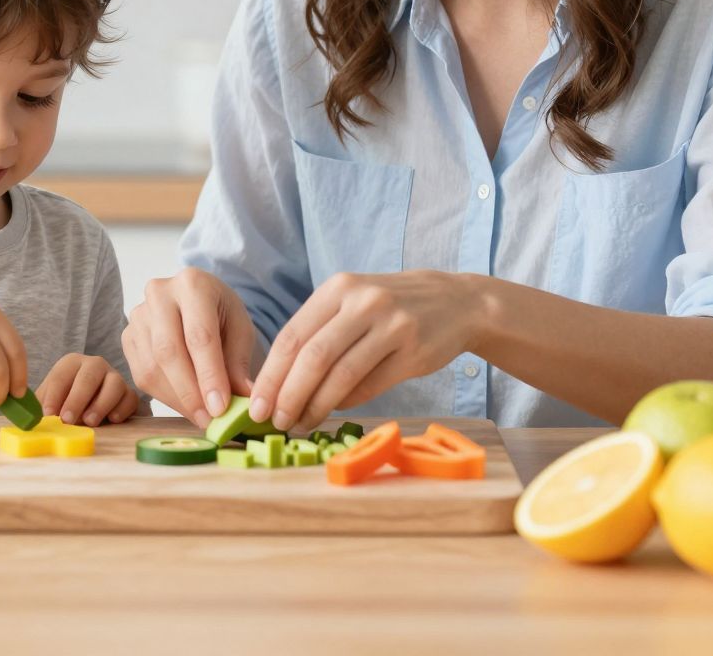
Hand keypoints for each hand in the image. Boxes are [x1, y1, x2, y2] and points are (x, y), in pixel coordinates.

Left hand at [36, 354, 136, 425]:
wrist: (88, 409)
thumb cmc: (64, 403)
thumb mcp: (48, 401)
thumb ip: (41, 406)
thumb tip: (32, 417)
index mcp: (71, 363)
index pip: (61, 375)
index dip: (54, 395)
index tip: (48, 414)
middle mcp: (94, 365)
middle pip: (89, 375)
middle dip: (77, 398)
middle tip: (67, 420)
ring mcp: (114, 377)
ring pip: (114, 383)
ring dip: (101, 403)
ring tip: (89, 422)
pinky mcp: (129, 393)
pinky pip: (130, 397)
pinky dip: (122, 408)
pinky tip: (113, 420)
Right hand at [121, 267, 259, 426]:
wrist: (196, 301)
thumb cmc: (221, 314)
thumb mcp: (240, 329)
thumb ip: (238, 363)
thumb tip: (244, 399)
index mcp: (193, 284)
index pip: (199, 335)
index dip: (209, 375)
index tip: (220, 408)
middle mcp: (159, 293)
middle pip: (169, 350)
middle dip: (190, 392)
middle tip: (209, 420)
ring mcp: (138, 315)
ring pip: (152, 366)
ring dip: (177, 399)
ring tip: (201, 417)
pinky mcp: (127, 336)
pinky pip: (141, 374)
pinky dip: (164, 397)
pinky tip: (185, 406)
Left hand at [249, 271, 482, 430]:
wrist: (457, 302)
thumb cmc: (392, 307)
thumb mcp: (353, 302)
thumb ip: (319, 332)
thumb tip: (279, 382)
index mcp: (339, 288)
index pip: (292, 336)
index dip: (270, 374)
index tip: (256, 404)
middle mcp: (363, 302)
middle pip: (312, 357)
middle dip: (288, 395)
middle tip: (274, 421)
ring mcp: (391, 325)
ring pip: (340, 375)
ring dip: (315, 406)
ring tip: (300, 424)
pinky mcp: (413, 351)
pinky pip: (370, 385)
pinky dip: (346, 403)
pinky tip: (332, 412)